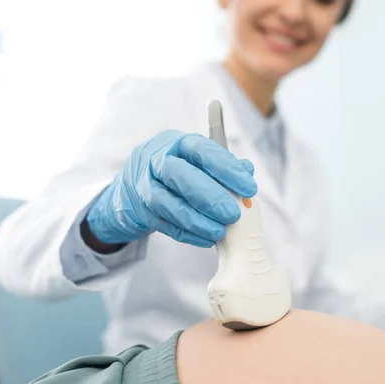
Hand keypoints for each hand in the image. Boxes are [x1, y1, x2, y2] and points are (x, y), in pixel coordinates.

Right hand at [86, 130, 256, 247]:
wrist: (135, 185)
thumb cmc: (178, 170)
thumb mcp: (199, 161)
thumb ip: (224, 165)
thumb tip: (248, 169)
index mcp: (178, 143)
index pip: (202, 151)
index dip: (227, 169)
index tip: (249, 188)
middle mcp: (157, 160)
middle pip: (181, 175)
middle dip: (210, 197)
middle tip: (233, 215)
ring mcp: (144, 186)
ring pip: (168, 203)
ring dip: (197, 220)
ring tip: (220, 232)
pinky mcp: (141, 211)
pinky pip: (164, 224)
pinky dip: (187, 234)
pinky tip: (206, 240)